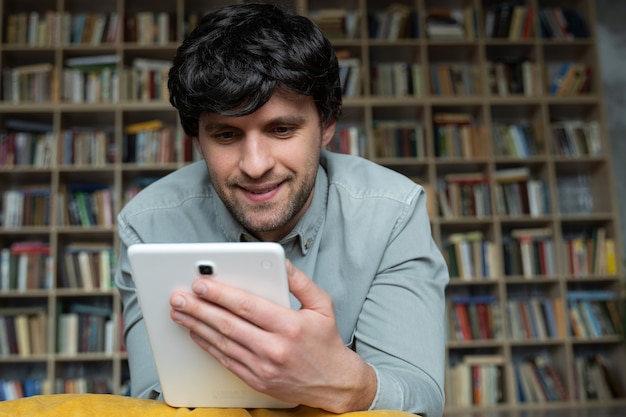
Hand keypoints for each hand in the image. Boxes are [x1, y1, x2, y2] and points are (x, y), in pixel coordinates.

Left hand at [169, 259, 375, 411]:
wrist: (335, 384)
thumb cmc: (327, 342)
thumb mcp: (323, 305)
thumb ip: (301, 282)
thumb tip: (281, 263)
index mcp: (290, 326)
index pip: (247, 306)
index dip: (221, 294)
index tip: (200, 284)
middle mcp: (274, 348)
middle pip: (228, 325)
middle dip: (199, 309)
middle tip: (178, 298)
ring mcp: (263, 367)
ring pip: (222, 343)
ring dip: (197, 327)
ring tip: (179, 313)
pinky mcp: (256, 380)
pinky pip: (226, 361)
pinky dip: (208, 347)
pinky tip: (196, 334)